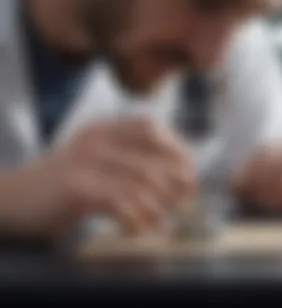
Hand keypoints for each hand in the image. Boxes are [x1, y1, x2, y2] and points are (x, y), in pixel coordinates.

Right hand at [0, 117, 195, 237]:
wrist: (16, 196)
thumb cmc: (67, 181)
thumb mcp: (101, 162)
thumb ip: (133, 163)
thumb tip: (179, 179)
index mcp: (106, 128)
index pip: (151, 127)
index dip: (176, 148)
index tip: (190, 172)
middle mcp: (97, 138)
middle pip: (150, 157)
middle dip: (174, 182)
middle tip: (185, 200)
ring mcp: (85, 160)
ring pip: (138, 181)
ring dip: (157, 204)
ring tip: (161, 219)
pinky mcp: (74, 185)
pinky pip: (117, 201)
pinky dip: (134, 218)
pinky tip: (137, 229)